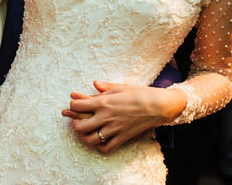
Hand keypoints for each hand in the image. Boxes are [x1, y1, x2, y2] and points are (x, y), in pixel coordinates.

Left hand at [61, 80, 185, 152]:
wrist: (158, 106)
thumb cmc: (140, 93)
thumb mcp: (120, 87)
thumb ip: (105, 88)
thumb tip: (94, 84)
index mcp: (103, 103)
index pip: (76, 106)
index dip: (73, 104)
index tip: (76, 103)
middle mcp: (105, 117)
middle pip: (80, 126)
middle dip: (75, 123)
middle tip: (78, 120)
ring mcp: (114, 129)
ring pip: (90, 139)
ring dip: (85, 136)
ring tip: (87, 131)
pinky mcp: (122, 137)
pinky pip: (106, 147)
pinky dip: (100, 145)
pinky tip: (100, 139)